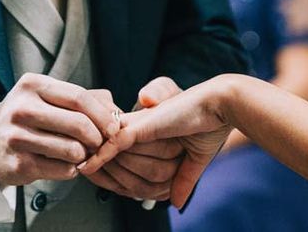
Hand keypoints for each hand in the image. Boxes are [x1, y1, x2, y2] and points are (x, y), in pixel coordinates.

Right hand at [0, 73, 121, 187]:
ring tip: (83, 153)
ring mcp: (16, 137)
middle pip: (77, 123)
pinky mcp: (16, 164)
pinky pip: (60, 169)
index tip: (114, 127)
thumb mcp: (52, 98)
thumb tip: (117, 113)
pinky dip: (72, 169)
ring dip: (85, 154)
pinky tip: (67, 164)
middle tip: (101, 143)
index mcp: (33, 85)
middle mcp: (21, 108)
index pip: (79, 97)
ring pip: (71, 149)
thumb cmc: (32, 117)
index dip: (102, 114)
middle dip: (97, 137)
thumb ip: (86, 100)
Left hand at [79, 76, 232, 208]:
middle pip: (116, 164)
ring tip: (88, 174)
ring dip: (105, 171)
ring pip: (115, 157)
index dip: (110, 175)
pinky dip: (99, 156)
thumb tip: (175, 202)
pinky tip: (86, 167)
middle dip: (104, 176)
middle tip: (86, 177)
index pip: (123, 158)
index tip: (99, 180)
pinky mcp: (142, 126)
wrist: (222, 105)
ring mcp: (142, 127)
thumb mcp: (195, 159)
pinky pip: (114, 144)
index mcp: (153, 134)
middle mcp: (144, 129)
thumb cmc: (210, 126)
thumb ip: (183, 179)